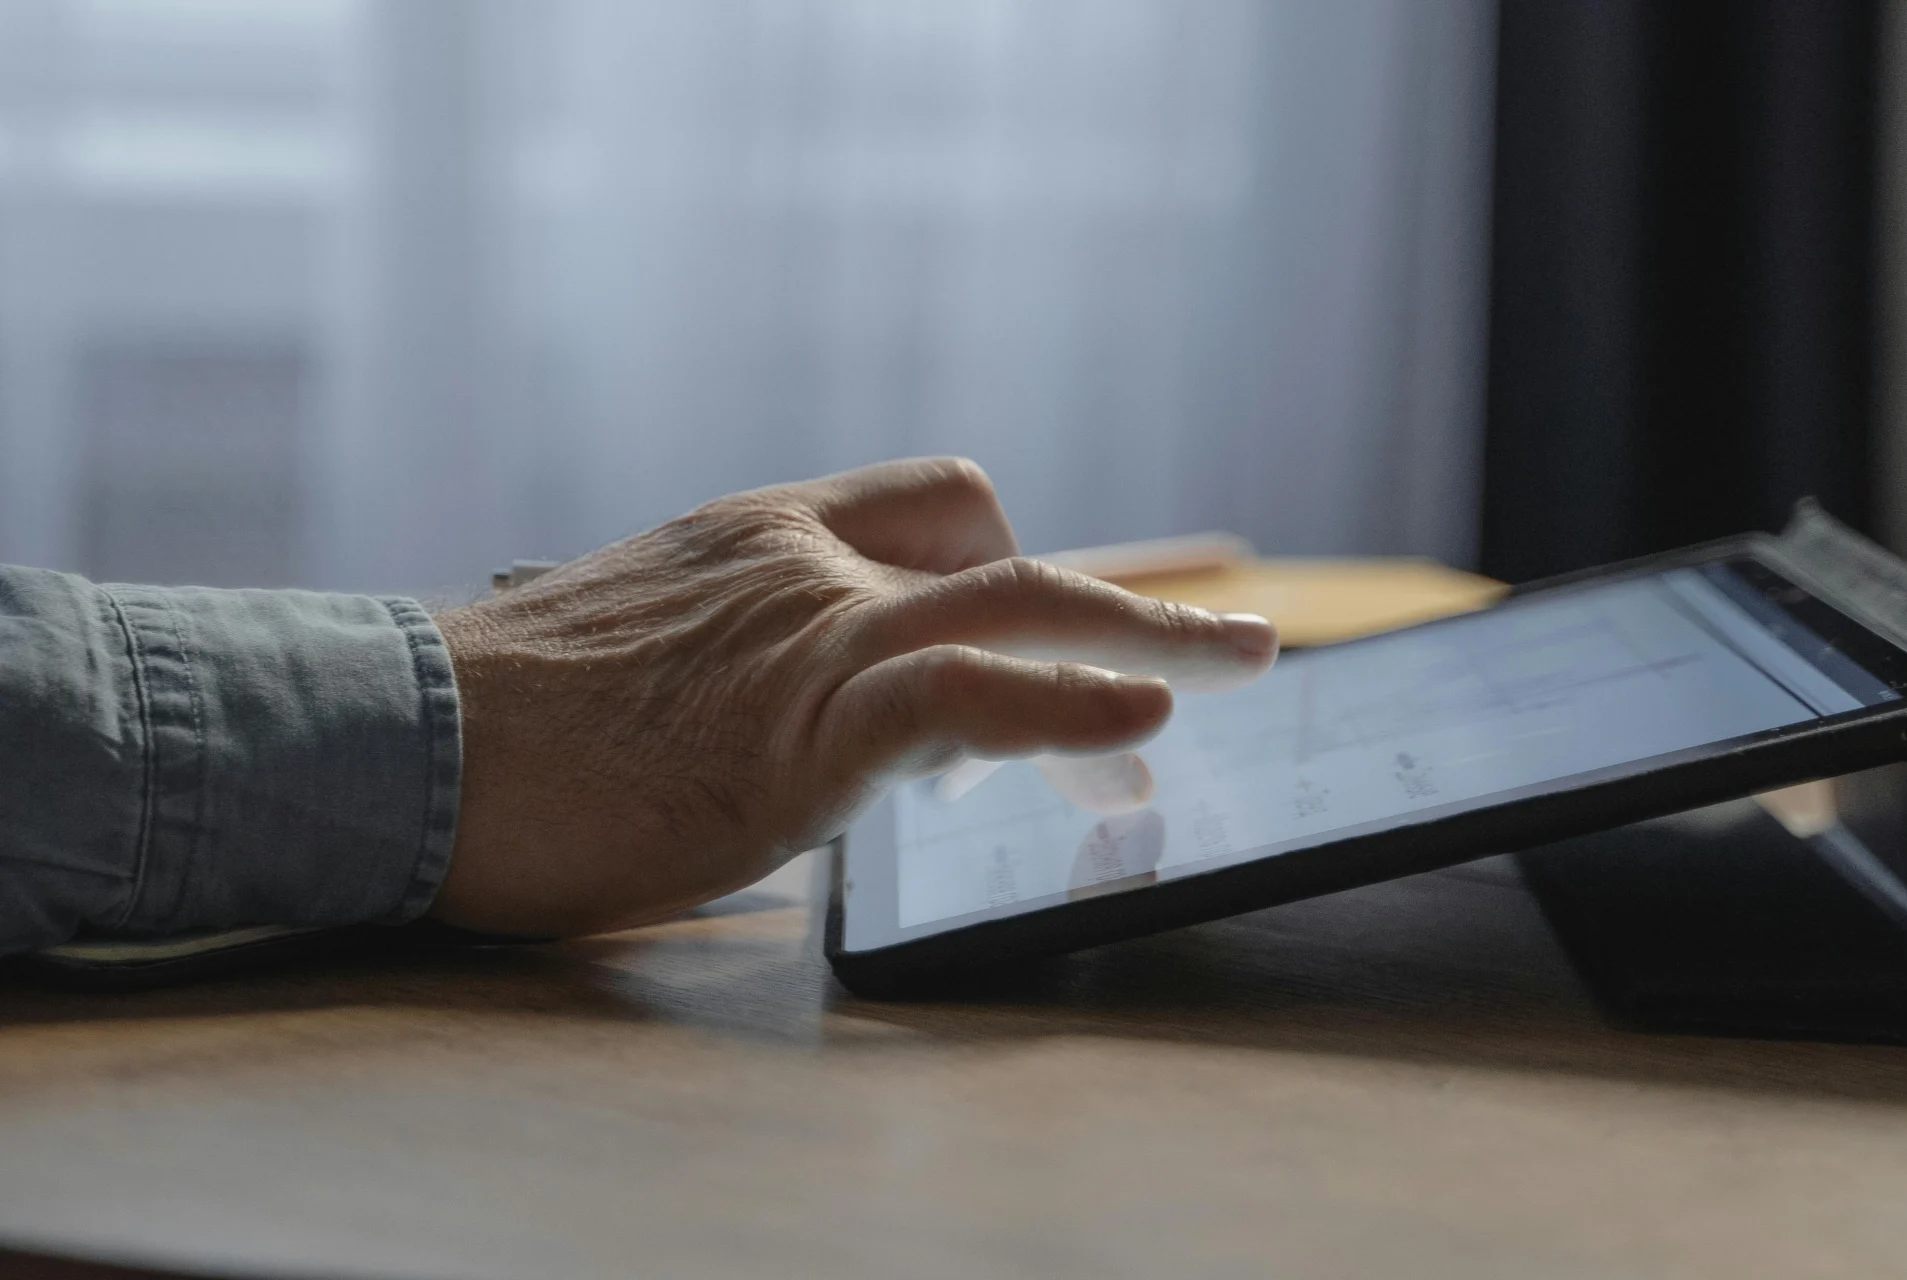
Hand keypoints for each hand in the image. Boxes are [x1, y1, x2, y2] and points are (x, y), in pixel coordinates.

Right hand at [428, 458, 1278, 937]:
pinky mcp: (796, 730)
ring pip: (1015, 602)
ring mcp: (806, 639)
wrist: (395, 741)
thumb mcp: (635, 648)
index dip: (1021, 553)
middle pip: (1003, 542)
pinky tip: (1145, 720)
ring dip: (1152, 631)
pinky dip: (1065, 703)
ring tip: (1244, 661)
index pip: (935, 503)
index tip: (1071, 605)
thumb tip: (781, 729)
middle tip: (1237, 624)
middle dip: (1133, 587)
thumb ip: (733, 659)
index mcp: (763, 539)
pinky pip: (964, 693)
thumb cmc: (501, 720)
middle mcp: (801, 565)